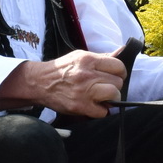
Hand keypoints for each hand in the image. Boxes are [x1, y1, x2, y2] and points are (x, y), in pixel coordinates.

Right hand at [0, 49, 127, 117]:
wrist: (40, 83)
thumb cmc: (62, 69)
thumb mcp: (80, 56)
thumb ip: (102, 57)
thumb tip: (122, 50)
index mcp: (88, 60)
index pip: (118, 66)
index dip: (119, 72)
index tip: (114, 76)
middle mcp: (86, 75)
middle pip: (118, 82)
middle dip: (114, 85)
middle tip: (105, 86)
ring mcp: (84, 92)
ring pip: (114, 95)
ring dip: (110, 98)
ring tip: (101, 96)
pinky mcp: (80, 106)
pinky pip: (103, 112)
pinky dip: (100, 110)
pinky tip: (93, 105)